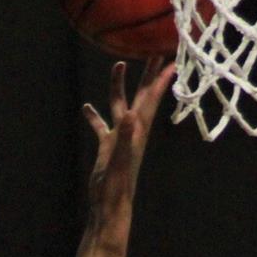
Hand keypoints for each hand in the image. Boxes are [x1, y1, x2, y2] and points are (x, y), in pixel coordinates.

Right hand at [83, 58, 175, 217]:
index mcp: (138, 130)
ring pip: (120, 104)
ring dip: (119, 86)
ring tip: (119, 64)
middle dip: (148, 73)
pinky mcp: (108, 146)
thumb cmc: (118, 187)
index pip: (151, 99)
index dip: (160, 79)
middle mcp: (132, 130)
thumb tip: (131, 115)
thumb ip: (125, 137)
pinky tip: (86, 107)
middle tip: (154, 50)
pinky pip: (101, 125)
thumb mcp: (120, 158)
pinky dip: (95, 115)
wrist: (110, 206)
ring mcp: (120, 137)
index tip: (170, 58)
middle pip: (142, 95)